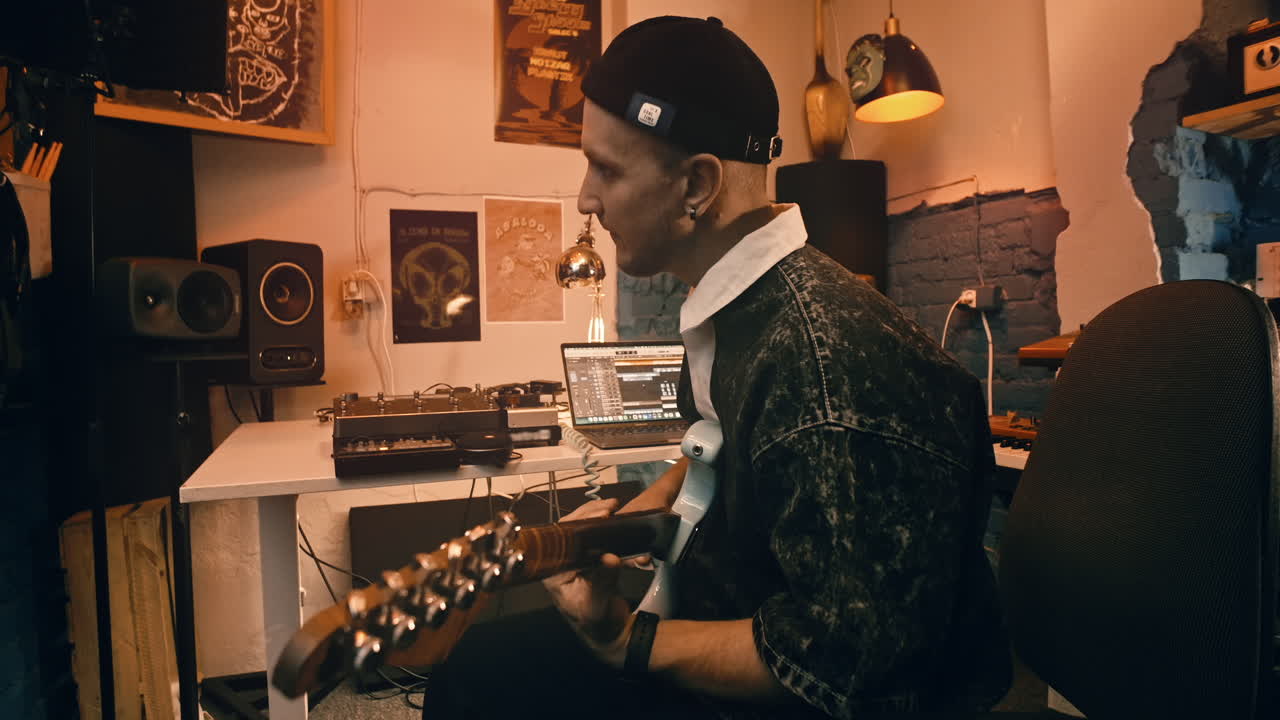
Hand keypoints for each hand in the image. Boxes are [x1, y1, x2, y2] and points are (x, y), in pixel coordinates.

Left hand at [542, 498, 634, 667]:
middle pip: (572, 529)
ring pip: (585, 531)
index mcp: (553, 572)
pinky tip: (623, 531)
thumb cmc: (597, 624)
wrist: (609, 634)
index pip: (561, 539)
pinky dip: (614, 535)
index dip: (579, 522)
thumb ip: (603, 582)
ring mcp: (574, 560)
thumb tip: (610, 558)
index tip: (600, 515)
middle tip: (611, 508)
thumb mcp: (598, 606)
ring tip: (618, 513)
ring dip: (604, 522)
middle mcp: (560, 563)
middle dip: (592, 515)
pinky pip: (598, 540)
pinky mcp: (589, 560)